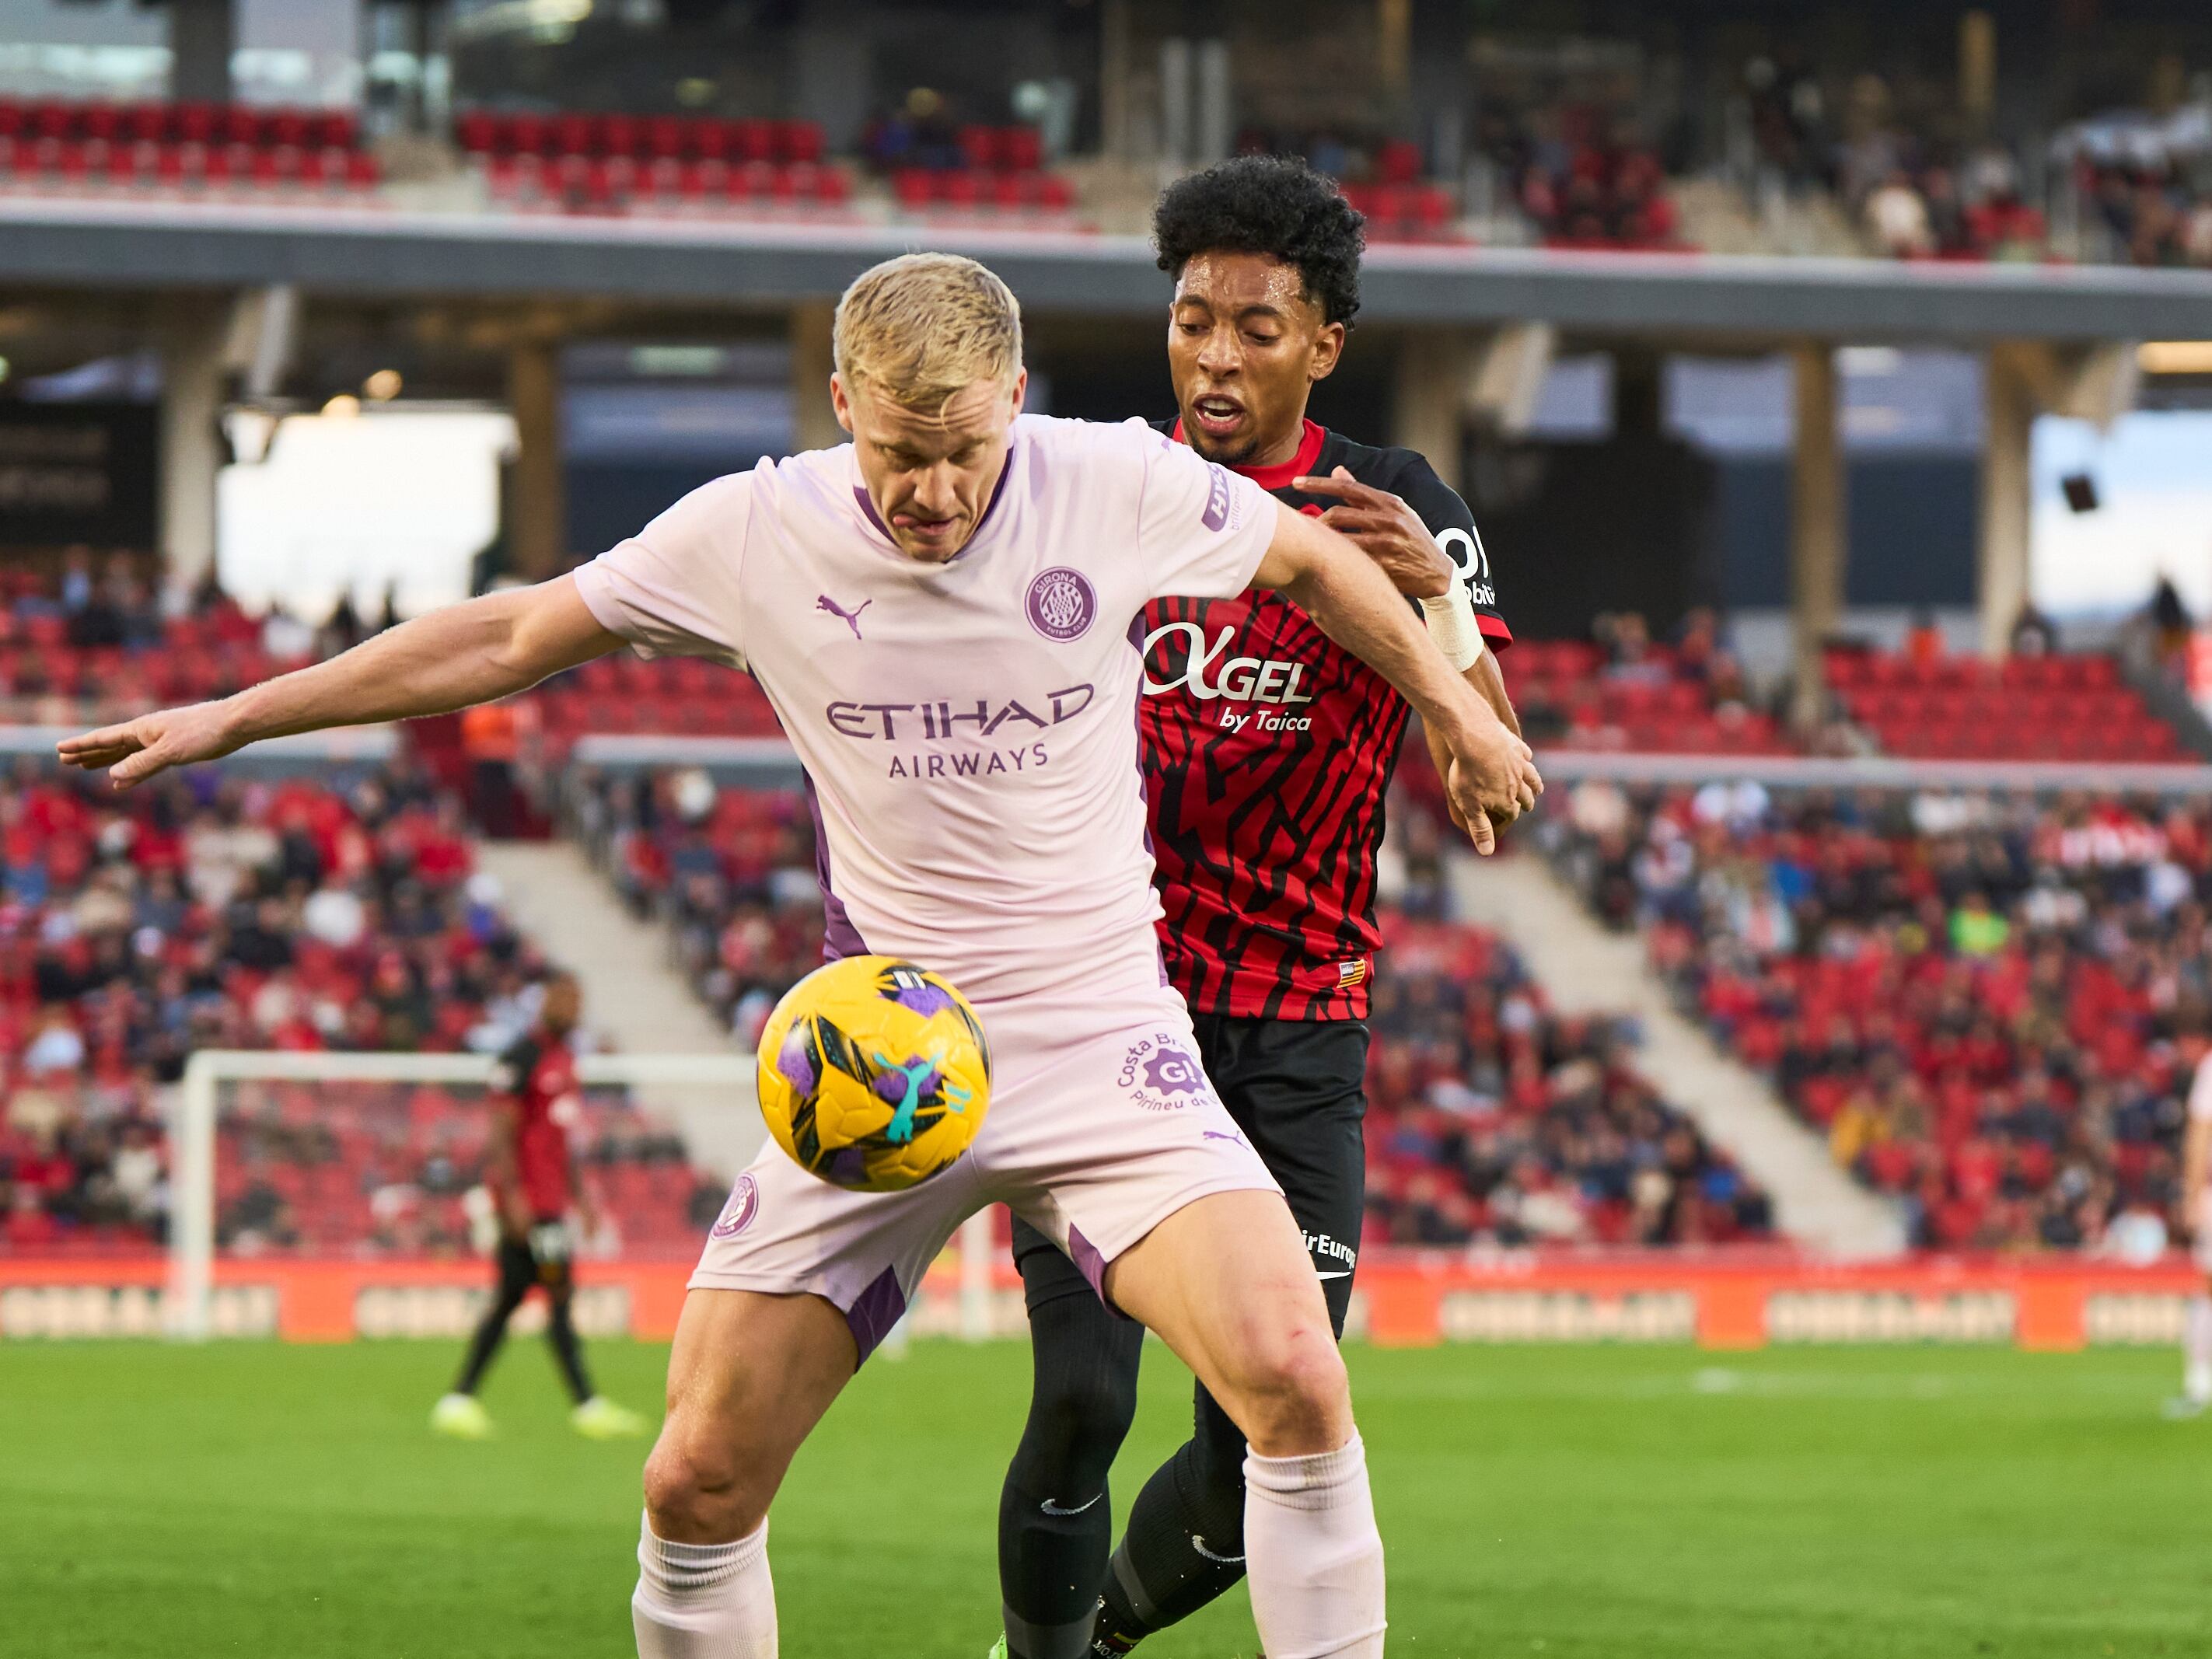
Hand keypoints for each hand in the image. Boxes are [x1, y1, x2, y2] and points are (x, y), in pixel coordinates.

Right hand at [56, 700, 244, 788]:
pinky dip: (132, 772)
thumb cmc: (203, 732)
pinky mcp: (176, 750)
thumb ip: (142, 764)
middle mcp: (147, 734)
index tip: (59, 749)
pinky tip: (123, 781)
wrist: (235, 724)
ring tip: (86, 767)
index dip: (81, 745)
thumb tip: (113, 776)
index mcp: (142, 729)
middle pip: (110, 746)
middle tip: (64, 760)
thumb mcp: (170, 751)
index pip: (104, 738)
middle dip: (87, 753)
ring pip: (126, 755)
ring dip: (106, 762)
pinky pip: (145, 764)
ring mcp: (161, 742)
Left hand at [1295, 466, 1457, 598]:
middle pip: (1339, 513)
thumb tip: (1337, 471)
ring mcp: (1387, 542)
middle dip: (1315, 520)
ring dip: (1323, 542)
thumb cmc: (1411, 538)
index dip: (1318, 483)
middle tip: (1301, 527)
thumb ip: (1363, 493)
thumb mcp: (1394, 511)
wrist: (1437, 572)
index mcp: (1389, 502)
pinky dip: (1336, 559)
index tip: (1295, 482)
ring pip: (1341, 538)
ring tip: (1313, 545)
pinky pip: (1351, 561)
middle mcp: (1389, 519)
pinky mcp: (1385, 565)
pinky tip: (1327, 562)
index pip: (1348, 487)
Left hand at [1441, 715, 1542, 856]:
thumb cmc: (1469, 774)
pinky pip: (1524, 753)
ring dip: (1535, 783)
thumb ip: (1480, 828)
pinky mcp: (1514, 745)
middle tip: (1529, 805)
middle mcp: (1517, 782)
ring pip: (1530, 775)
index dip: (1512, 815)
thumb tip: (1487, 852)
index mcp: (1506, 799)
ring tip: (1538, 788)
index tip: (1513, 816)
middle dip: (1527, 801)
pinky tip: (1526, 757)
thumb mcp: (1469, 805)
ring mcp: (1517, 763)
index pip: (1513, 812)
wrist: (1475, 738)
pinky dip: (1526, 758)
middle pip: (1525, 795)